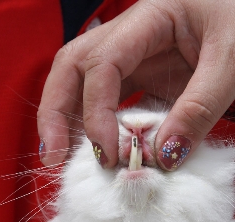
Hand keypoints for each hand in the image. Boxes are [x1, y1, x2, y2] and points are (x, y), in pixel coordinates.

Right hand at [37, 0, 234, 169]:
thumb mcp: (230, 63)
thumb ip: (198, 110)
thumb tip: (163, 157)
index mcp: (149, 19)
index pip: (102, 63)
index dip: (96, 111)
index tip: (106, 153)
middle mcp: (129, 36)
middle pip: (72, 67)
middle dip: (55, 111)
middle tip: (51, 154)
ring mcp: (131, 58)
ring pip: (81, 83)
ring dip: (68, 120)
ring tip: (62, 155)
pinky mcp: (138, 76)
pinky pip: (106, 98)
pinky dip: (95, 123)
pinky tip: (95, 144)